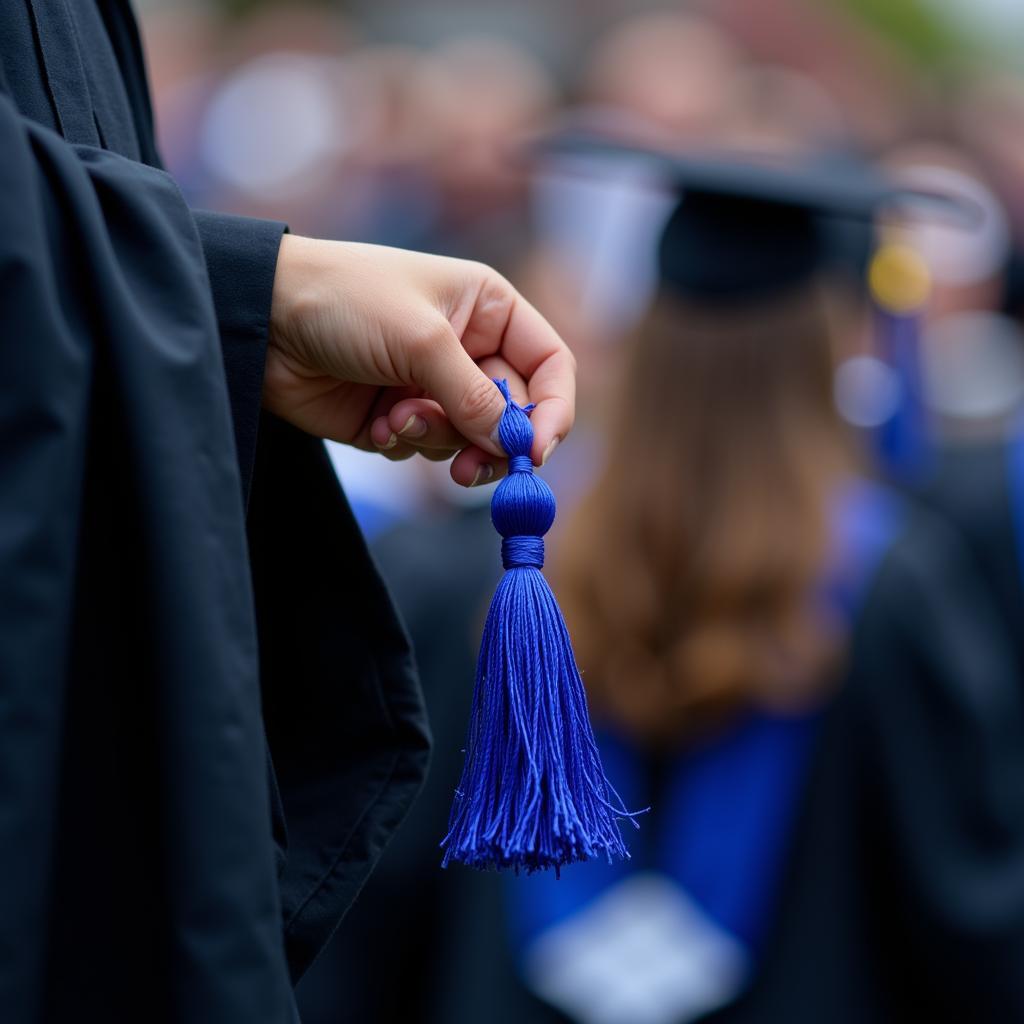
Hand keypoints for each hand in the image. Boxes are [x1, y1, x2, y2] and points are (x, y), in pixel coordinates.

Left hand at [265, 235, 574, 485]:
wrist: (262, 319)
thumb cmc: (345, 300)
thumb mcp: (421, 340)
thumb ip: (475, 397)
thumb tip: (516, 447)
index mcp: (489, 310)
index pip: (550, 366)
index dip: (554, 410)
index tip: (537, 452)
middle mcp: (469, 348)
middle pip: (514, 414)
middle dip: (490, 441)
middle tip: (466, 469)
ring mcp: (433, 385)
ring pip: (470, 439)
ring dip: (437, 438)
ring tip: (398, 418)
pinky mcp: (399, 417)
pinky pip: (426, 450)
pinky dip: (405, 443)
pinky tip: (375, 422)